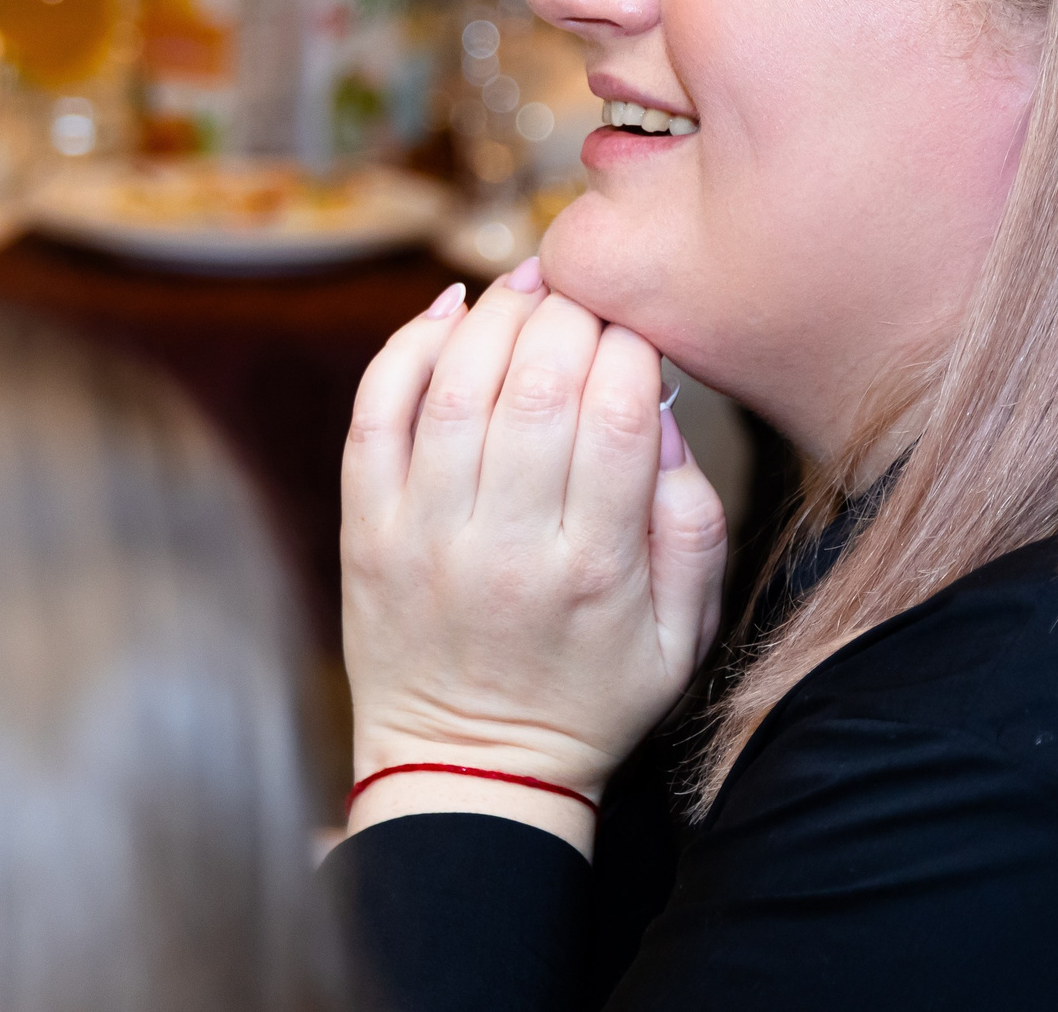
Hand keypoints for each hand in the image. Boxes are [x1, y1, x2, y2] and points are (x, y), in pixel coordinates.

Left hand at [341, 258, 728, 855]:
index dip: (632, 345)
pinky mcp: (365, 530)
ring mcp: (424, 535)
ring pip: (456, 386)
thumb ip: (693, 527)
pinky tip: (448, 311)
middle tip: (587, 291)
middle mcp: (503, 546)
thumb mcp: (682, 639)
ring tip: (530, 285)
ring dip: (496, 314)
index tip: (641, 328)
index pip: (615, 416)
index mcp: (593, 570)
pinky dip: (406, 348)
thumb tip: (664, 420)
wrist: (470, 772)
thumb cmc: (590, 698)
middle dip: (569, 314)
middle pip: (537, 386)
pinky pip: (375, 414)